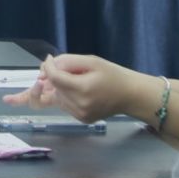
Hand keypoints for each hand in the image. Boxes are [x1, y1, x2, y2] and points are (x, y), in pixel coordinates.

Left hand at [1, 54, 136, 122]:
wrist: (130, 95)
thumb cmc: (112, 75)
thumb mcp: (91, 61)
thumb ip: (67, 62)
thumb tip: (48, 66)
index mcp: (82, 90)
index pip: (53, 78)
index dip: (48, 67)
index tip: (50, 58)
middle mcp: (79, 106)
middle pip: (52, 88)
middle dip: (51, 77)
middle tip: (59, 70)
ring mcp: (79, 115)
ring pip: (54, 98)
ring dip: (56, 87)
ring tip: (71, 78)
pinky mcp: (81, 119)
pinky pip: (63, 105)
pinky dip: (63, 95)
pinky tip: (75, 88)